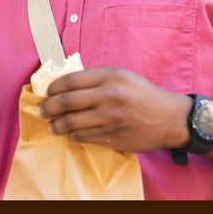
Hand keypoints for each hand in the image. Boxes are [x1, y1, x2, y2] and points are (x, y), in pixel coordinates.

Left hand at [39, 68, 188, 152]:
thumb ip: (97, 79)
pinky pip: (85, 137)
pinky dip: (73, 135)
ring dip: (57, 125)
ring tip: (52, 125)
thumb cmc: (144, 93)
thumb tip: (67, 85)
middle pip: (67, 102)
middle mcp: (110, 96)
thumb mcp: (122, 76)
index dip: (54, 87)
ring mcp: (111, 119)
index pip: (72, 81)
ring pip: (73, 123)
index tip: (47, 92)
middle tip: (42, 110)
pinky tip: (70, 133)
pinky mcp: (114, 137)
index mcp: (111, 77)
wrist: (170, 118)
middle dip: (49, 107)